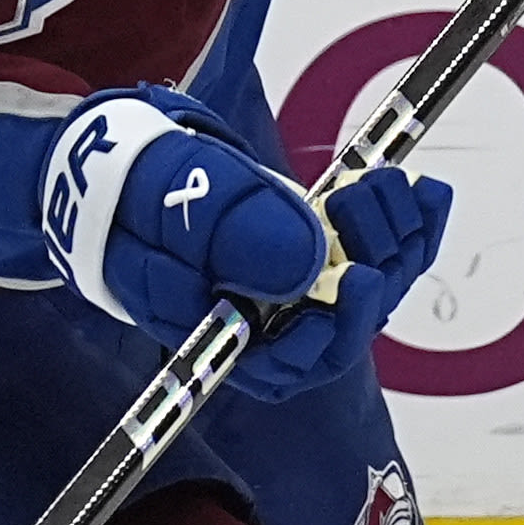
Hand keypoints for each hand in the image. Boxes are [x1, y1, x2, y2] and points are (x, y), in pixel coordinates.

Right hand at [41, 91, 451, 401]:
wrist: (102, 164)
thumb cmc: (121, 186)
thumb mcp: (165, 193)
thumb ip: (226, 227)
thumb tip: (308, 260)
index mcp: (218, 334)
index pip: (294, 360)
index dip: (339, 324)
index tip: (360, 273)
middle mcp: (259, 327)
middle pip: (342, 325)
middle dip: (376, 264)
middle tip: (379, 197)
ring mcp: (284, 291)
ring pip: (361, 289)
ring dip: (394, 239)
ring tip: (400, 183)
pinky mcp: (300, 254)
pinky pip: (363, 253)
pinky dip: (398, 224)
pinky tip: (421, 189)